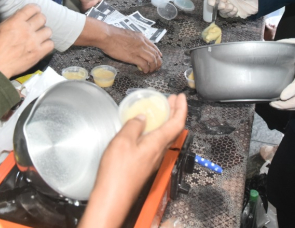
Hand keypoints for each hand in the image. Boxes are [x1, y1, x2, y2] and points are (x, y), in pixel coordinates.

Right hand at [0, 4, 53, 77]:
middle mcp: (27, 30)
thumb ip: (12, 20)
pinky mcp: (38, 53)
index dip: (36, 8)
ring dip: (44, 32)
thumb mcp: (0, 28)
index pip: (32, 8)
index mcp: (16, 22)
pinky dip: (47, 44)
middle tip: (37, 24)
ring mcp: (34, 42)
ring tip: (40, 35)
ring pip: (48, 30)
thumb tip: (22, 16)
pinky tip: (43, 45)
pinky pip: (50, 44)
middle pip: (42, 18)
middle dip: (40, 20)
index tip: (36, 11)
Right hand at [80, 94, 187, 227]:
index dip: (181, 108)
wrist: (113, 197)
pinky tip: (145, 129)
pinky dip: (156, 131)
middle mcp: (159, 152)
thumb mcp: (123, 141)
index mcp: (157, 143)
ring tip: (160, 110)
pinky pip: (156, 143)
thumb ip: (134, 126)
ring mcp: (152, 160)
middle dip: (174, 112)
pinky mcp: (145, 165)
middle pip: (173, 129)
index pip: (177, 123)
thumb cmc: (118, 172)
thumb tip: (142, 117)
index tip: (181, 97)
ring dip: (165, 121)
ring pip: (165, 137)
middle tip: (171, 100)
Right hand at [100, 25, 162, 72]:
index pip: (154, 46)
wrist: (107, 36)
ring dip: (153, 66)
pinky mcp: (133, 57)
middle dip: (158, 62)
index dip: (158, 53)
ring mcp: (138, 50)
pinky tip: (144, 71)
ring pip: (152, 60)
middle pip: (155, 54)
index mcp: (141, 37)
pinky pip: (144, 64)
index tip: (159, 57)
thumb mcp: (129, 35)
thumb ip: (135, 40)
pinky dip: (146, 69)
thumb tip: (135, 46)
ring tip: (151, 70)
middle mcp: (142, 43)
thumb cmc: (113, 35)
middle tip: (156, 67)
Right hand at [206, 0, 258, 18]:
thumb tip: (210, 1)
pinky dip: (230, 13)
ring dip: (225, 10)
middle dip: (220, 6)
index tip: (213, 3)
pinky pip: (228, 15)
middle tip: (226, 5)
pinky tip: (236, 10)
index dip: (212, 0)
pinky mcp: (235, 12)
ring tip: (233, 7)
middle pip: (216, 4)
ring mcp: (230, 5)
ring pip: (221, 11)